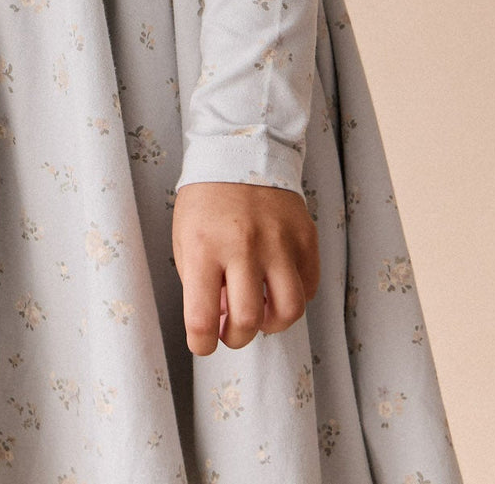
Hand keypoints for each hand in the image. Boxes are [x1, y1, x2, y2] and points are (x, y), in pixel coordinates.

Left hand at [172, 180, 319, 353]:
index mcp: (203, 246)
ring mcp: (278, 240)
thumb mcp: (185, 238)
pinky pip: (308, 287)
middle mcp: (242, 244)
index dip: (202, 344)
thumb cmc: (206, 202)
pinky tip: (277, 285)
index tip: (204, 344)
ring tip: (260, 314)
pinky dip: (293, 297)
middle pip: (248, 320)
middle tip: (231, 330)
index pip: (201, 318)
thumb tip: (222, 321)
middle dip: (236, 338)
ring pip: (289, 310)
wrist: (239, 151)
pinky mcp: (305, 235)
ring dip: (272, 325)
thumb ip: (199, 283)